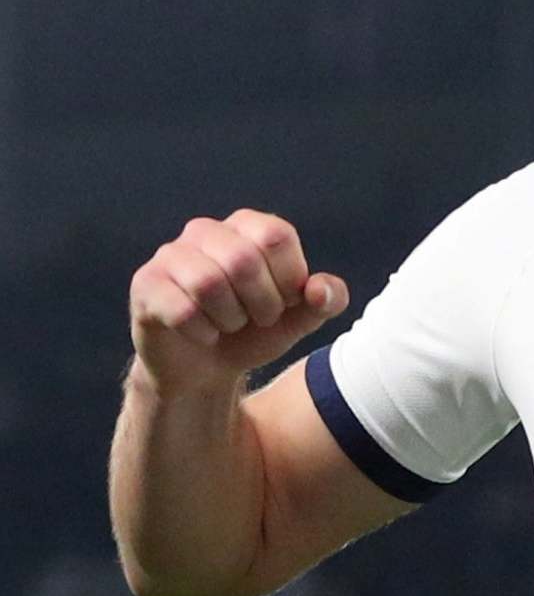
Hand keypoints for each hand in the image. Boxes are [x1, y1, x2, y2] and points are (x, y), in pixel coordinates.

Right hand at [129, 210, 349, 392]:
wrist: (205, 368)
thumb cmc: (254, 332)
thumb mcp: (299, 319)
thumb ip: (326, 300)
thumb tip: (319, 288)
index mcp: (248, 226)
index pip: (276, 236)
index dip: (288, 279)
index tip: (284, 302)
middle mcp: (206, 230)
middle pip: (243, 259)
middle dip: (262, 303)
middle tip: (258, 319)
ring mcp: (170, 255)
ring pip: (208, 283)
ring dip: (230, 319)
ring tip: (229, 325)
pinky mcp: (146, 285)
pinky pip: (180, 309)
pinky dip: (203, 333)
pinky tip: (204, 335)